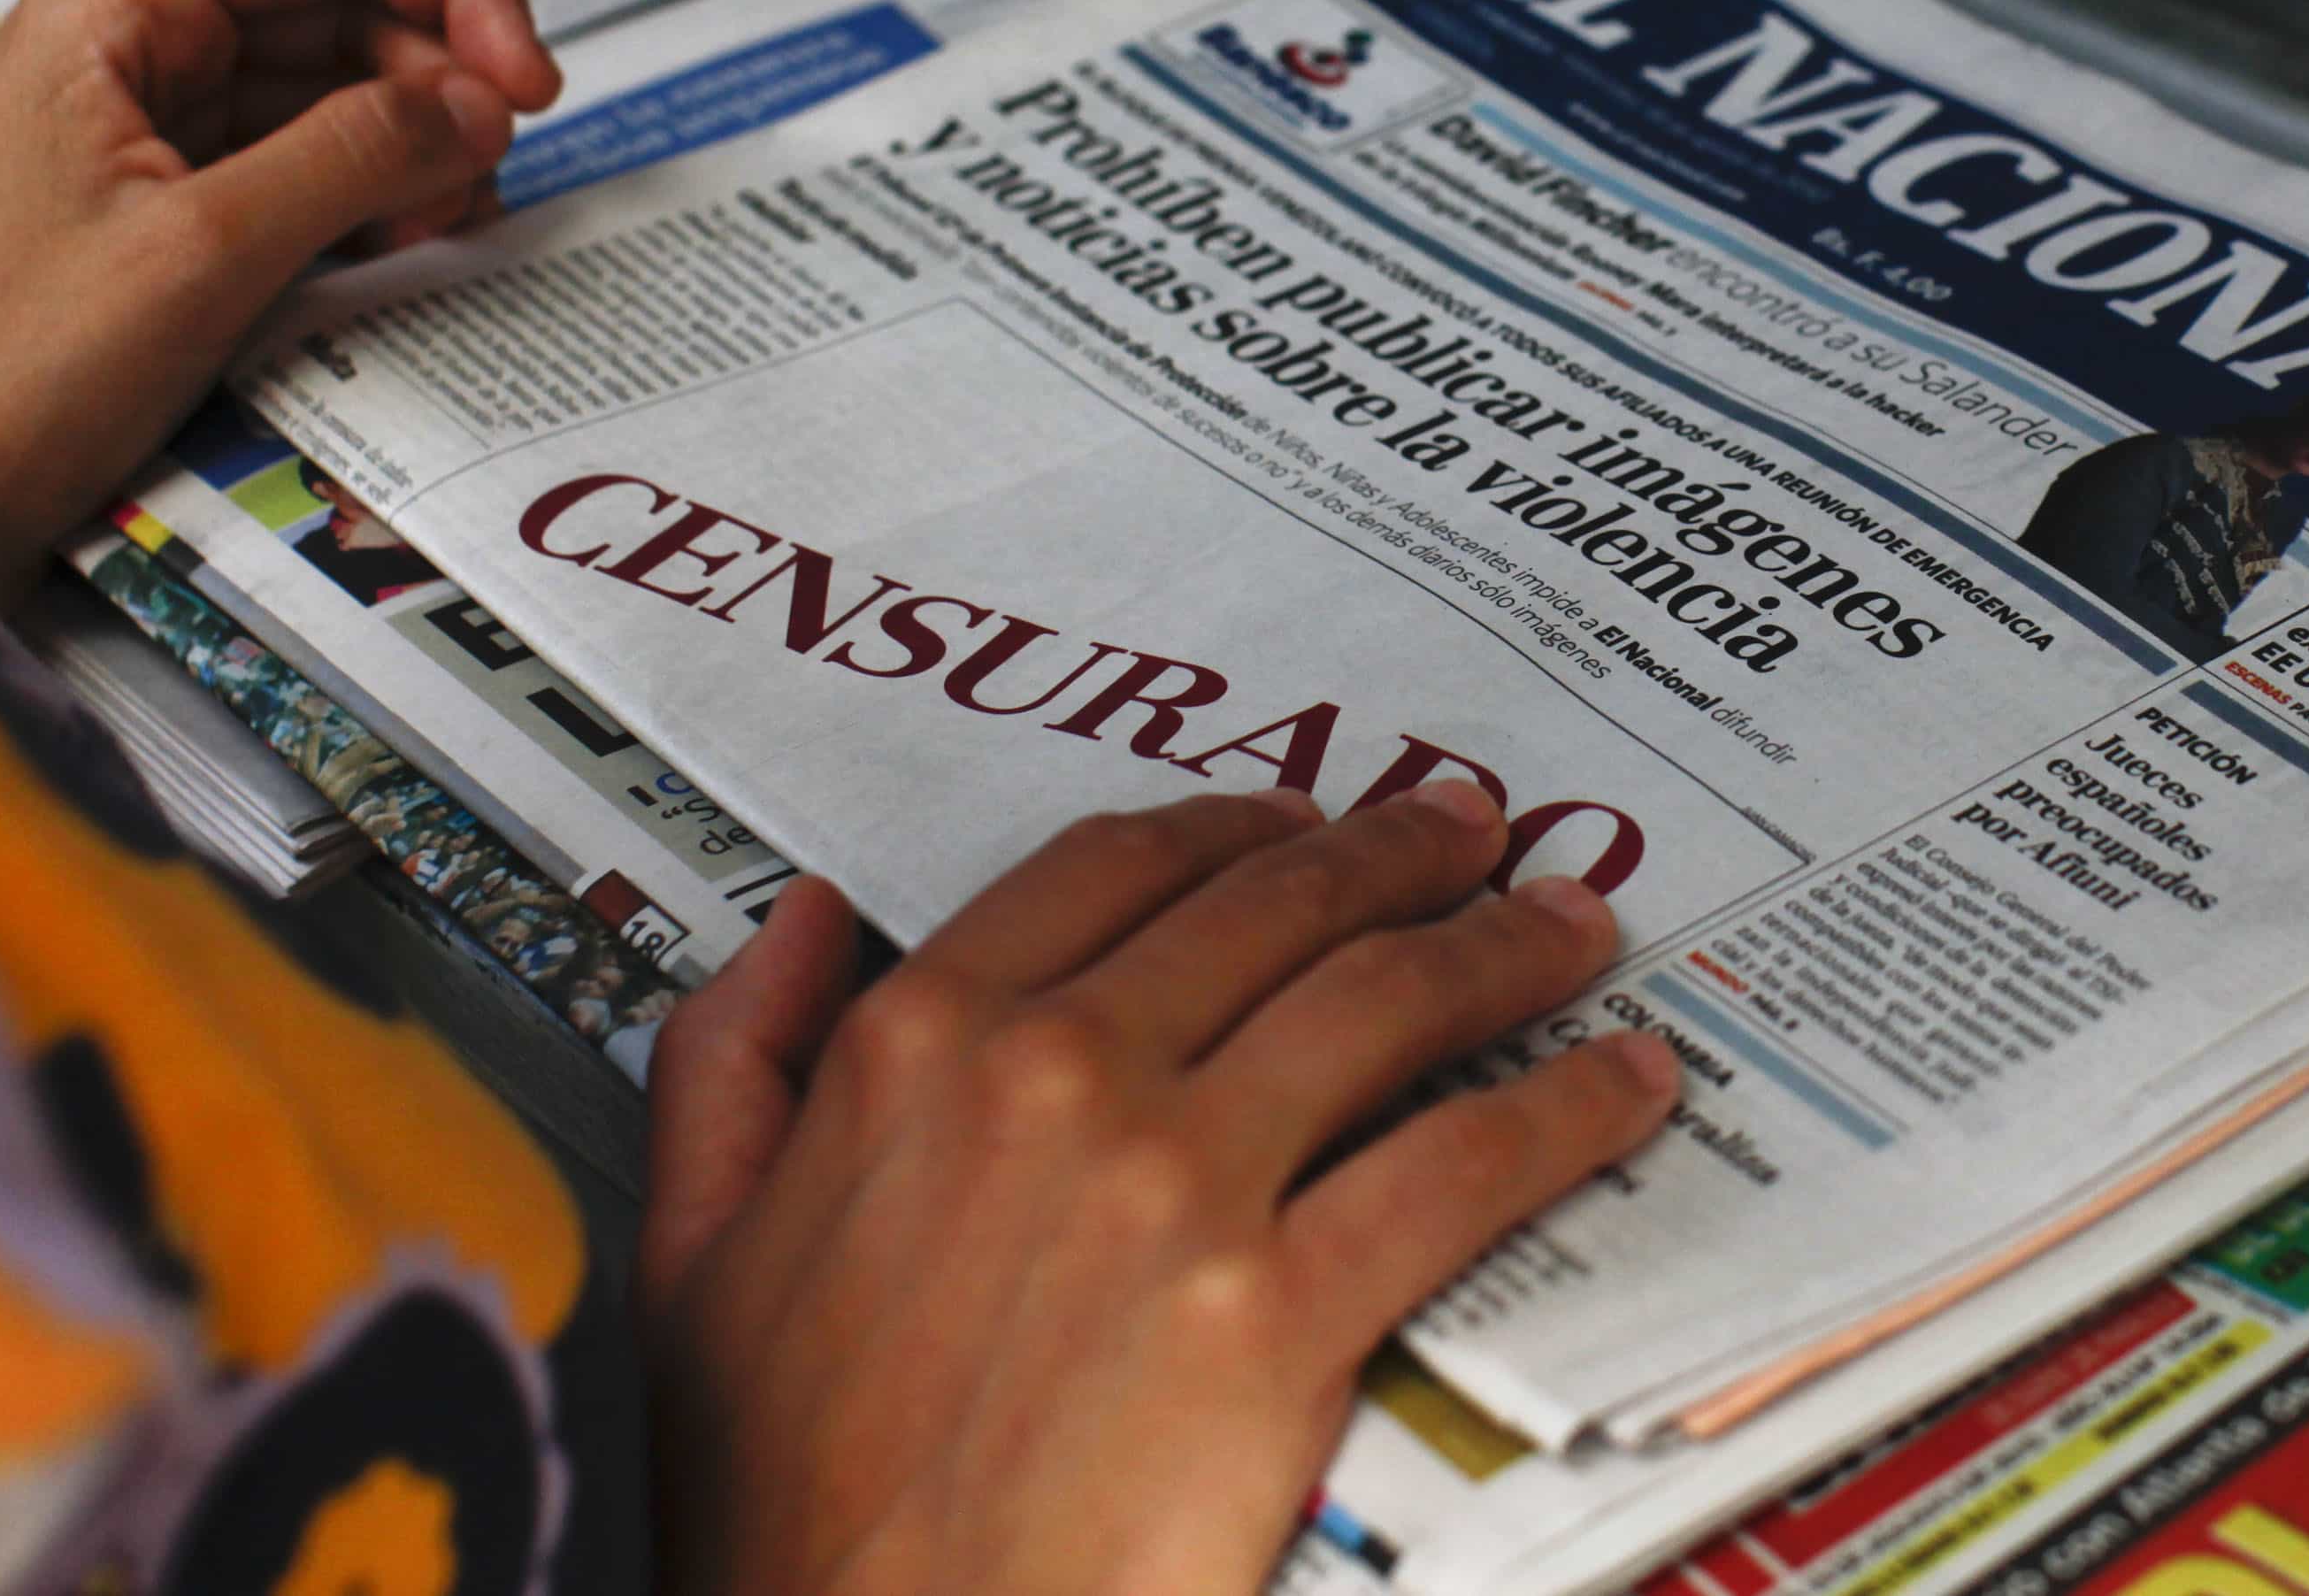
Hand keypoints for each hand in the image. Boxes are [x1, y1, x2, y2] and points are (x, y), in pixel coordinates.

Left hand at [0, 0, 560, 602]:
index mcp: (121, 7)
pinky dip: (375, 199)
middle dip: (441, 83)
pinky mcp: (177, 200)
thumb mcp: (206, 250)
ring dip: (416, 147)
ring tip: (444, 227)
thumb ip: (357, 157)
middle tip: (489, 182)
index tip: (530, 88)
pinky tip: (403, 250)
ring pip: (341, 90)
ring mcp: (158, 120)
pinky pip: (310, 165)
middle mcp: (139, 39)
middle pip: (349, 7)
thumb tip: (485, 105)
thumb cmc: (12, 371)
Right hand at [638, 783, 1676, 1595]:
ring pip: (1382, 1005)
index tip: (1301, 818)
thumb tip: (797, 917)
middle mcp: (1056, 1079)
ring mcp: (1174, 1187)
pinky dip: (1560, 1109)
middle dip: (1397, 856)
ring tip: (1568, 930)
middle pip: (1272, 910)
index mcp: (917, 1048)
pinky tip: (1617, 1086)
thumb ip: (734, 1054)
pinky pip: (1457, 1167)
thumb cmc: (784, 1489)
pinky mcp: (1278, 1313)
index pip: (1111, 867)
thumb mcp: (692, 1246)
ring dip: (1502, 948)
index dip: (1231, 825)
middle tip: (1472, 838)